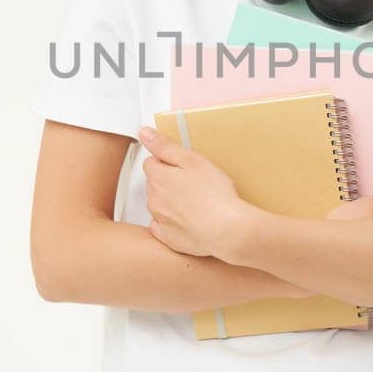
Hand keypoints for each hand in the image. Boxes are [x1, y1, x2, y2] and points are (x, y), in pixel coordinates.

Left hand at [139, 125, 247, 257]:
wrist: (227, 231)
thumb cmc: (215, 195)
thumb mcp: (193, 160)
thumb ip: (166, 146)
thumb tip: (145, 133)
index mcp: (159, 177)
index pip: (151, 162)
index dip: (167, 161)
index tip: (183, 166)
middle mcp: (154, 200)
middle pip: (154, 183)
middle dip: (168, 180)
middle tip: (194, 182)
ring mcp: (160, 220)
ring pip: (158, 204)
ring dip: (170, 201)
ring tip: (196, 202)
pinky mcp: (168, 238)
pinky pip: (163, 227)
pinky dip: (172, 223)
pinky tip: (189, 220)